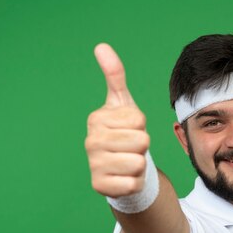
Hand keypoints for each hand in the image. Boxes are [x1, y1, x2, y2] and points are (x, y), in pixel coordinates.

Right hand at [85, 43, 149, 197]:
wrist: (119, 169)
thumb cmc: (123, 134)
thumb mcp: (123, 105)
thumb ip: (115, 76)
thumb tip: (102, 46)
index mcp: (97, 119)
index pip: (139, 120)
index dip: (140, 126)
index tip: (129, 130)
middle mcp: (90, 141)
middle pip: (141, 141)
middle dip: (142, 147)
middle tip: (130, 149)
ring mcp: (93, 165)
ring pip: (139, 163)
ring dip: (139, 165)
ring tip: (127, 162)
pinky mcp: (100, 187)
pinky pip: (134, 182)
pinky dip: (135, 182)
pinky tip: (123, 178)